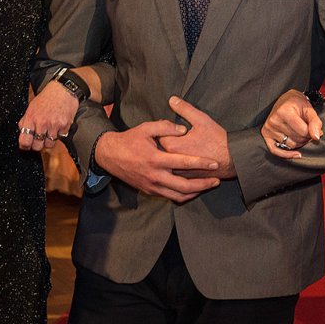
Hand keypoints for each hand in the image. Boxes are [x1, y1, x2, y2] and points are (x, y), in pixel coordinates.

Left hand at [18, 80, 79, 151]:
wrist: (63, 90)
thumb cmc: (47, 97)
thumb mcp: (31, 107)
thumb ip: (26, 120)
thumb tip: (22, 132)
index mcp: (31, 118)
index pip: (25, 140)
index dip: (24, 146)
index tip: (26, 146)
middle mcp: (42, 123)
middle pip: (37, 146)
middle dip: (37, 145)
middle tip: (38, 140)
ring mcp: (54, 125)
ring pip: (49, 144)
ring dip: (48, 141)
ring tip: (49, 132)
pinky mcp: (65, 126)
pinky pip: (60, 138)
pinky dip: (59, 134)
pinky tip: (57, 126)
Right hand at [93, 122, 220, 202]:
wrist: (109, 155)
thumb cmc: (129, 140)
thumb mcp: (146, 128)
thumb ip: (166, 126)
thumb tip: (184, 129)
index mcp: (155, 159)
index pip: (183, 163)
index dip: (201, 163)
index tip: (214, 163)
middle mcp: (154, 176)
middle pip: (184, 186)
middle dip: (203, 185)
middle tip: (216, 180)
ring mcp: (151, 186)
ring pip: (178, 196)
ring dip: (194, 193)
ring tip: (206, 187)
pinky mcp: (149, 191)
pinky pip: (169, 197)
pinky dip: (182, 195)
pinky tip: (191, 189)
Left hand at [158, 96, 235, 179]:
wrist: (233, 160)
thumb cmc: (218, 140)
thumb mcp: (201, 120)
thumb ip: (184, 109)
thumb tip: (172, 99)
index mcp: (174, 146)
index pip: (159, 135)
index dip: (166, 128)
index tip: (174, 126)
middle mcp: (174, 162)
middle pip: (162, 150)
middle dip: (167, 141)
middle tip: (178, 135)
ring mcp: (181, 172)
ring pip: (169, 162)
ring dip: (172, 154)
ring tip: (183, 146)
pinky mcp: (188, 178)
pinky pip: (178, 171)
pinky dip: (180, 165)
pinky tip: (188, 158)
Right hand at [261, 90, 321, 159]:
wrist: (286, 100)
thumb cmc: (298, 104)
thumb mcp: (309, 109)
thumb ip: (315, 122)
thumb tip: (316, 137)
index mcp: (284, 111)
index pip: (303, 131)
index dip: (312, 132)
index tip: (314, 128)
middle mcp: (274, 120)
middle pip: (297, 139)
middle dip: (306, 137)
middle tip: (308, 131)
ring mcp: (268, 128)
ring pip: (290, 145)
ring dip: (299, 143)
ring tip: (300, 134)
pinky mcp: (266, 134)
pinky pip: (275, 151)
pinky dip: (287, 155)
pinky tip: (296, 154)